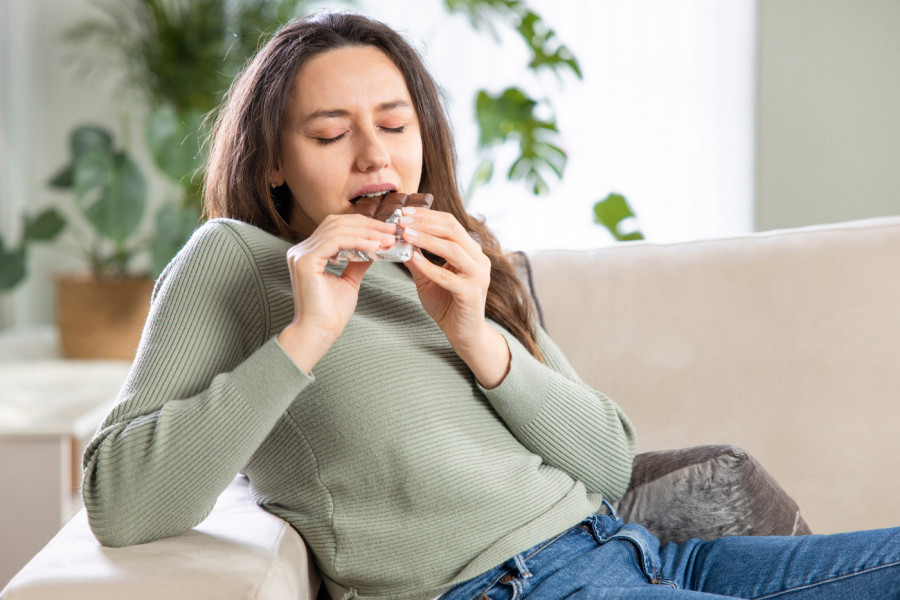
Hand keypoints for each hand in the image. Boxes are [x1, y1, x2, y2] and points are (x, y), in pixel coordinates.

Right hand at [277, 214, 397, 371]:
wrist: (320, 333)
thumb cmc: (331, 313)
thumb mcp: (350, 282)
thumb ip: (358, 262)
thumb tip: (374, 247)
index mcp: (310, 253)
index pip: (336, 226)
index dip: (362, 225)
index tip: (386, 230)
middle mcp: (301, 250)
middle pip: (337, 223)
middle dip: (367, 225)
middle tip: (391, 230)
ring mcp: (301, 254)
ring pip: (337, 230)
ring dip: (367, 232)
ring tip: (387, 239)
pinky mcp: (305, 261)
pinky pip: (335, 241)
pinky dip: (357, 241)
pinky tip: (375, 246)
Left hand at [400, 207, 509, 387]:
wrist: (464, 334)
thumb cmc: (447, 304)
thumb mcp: (427, 278)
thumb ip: (416, 259)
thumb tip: (396, 240)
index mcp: (471, 251)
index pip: (450, 223)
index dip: (427, 215)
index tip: (404, 212)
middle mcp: (479, 260)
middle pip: (453, 230)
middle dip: (425, 222)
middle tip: (401, 220)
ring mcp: (478, 276)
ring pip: (453, 249)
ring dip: (426, 239)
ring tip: (405, 234)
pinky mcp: (472, 294)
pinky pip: (448, 277)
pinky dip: (429, 267)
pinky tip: (412, 259)